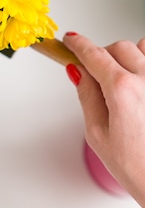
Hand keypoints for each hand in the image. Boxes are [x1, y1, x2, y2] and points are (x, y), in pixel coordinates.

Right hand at [63, 32, 144, 206]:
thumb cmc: (140, 167)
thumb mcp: (99, 134)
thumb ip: (87, 96)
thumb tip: (78, 72)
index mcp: (123, 90)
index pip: (94, 55)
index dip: (78, 45)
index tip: (71, 40)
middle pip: (117, 47)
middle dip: (102, 55)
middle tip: (95, 74)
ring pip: (142, 47)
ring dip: (129, 55)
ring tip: (124, 77)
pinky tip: (141, 79)